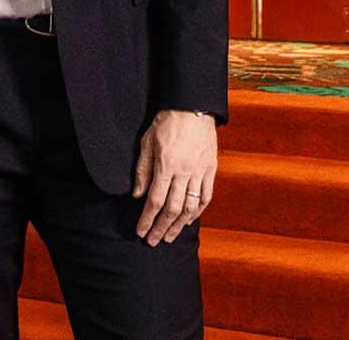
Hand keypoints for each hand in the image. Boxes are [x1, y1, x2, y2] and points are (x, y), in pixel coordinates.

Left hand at [132, 109, 216, 245]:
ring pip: (190, 207)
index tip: (141, 231)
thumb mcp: (147, 141)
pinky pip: (206, 196)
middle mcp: (184, 172)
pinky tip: (189, 220)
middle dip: (161, 228)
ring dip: (179, 225)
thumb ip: (143, 169)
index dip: (147, 219)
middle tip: (153, 241)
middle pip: (172, 209)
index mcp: (166, 165)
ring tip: (170, 236)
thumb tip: (137, 195)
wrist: (193, 106)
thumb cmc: (167, 121)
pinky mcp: (211, 169)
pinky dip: (198, 212)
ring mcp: (200, 172)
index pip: (154, 200)